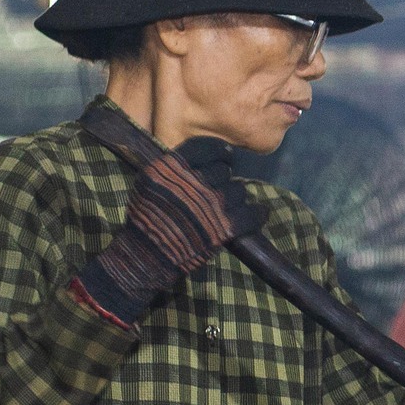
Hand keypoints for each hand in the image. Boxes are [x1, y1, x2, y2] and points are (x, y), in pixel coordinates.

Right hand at [76, 138, 262, 327]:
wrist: (146, 256)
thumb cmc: (145, 220)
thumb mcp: (148, 184)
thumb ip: (171, 169)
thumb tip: (198, 160)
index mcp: (170, 168)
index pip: (205, 148)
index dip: (219, 151)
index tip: (225, 156)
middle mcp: (192, 183)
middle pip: (223, 170)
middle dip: (223, 179)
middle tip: (220, 189)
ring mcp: (209, 206)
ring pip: (239, 190)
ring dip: (236, 197)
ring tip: (229, 205)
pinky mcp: (223, 228)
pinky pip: (252, 214)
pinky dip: (258, 213)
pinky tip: (259, 213)